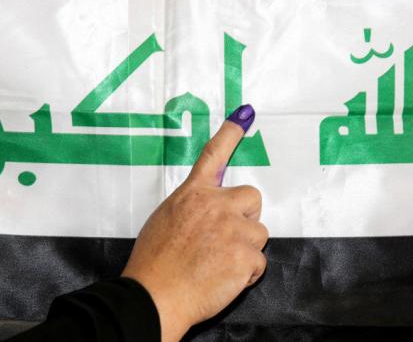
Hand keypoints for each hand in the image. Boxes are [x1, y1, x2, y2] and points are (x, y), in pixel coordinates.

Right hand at [121, 105, 268, 341]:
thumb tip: (206, 211)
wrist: (154, 297)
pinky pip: (258, 263)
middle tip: (225, 238)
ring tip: (218, 264)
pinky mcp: (245, 256)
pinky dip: (245, 274)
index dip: (231, 133)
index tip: (245, 115)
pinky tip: (223, 279)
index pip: (214, 155)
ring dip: (245, 249)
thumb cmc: (154, 265)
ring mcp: (233, 230)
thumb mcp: (165, 221)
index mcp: (193, 195)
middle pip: (252, 199)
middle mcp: (216, 206)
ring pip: (258, 234)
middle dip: (245, 217)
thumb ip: (191, 209)